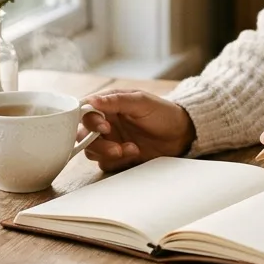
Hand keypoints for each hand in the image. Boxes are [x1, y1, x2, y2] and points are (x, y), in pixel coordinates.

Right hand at [76, 89, 196, 172]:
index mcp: (108, 105)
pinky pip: (104, 162)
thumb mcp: (141, 102)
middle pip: (82, 135)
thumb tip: (91, 100)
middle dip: (98, 144)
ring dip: (108, 153)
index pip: (85, 112)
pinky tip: (135, 154)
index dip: (90, 122)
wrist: (181, 134)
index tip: (105, 128)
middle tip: (116, 148)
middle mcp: (105, 123)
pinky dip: (117, 161)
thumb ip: (116, 101)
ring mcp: (110, 140)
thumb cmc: (162, 112)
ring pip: (91, 151)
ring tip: (132, 149)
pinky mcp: (117, 156)